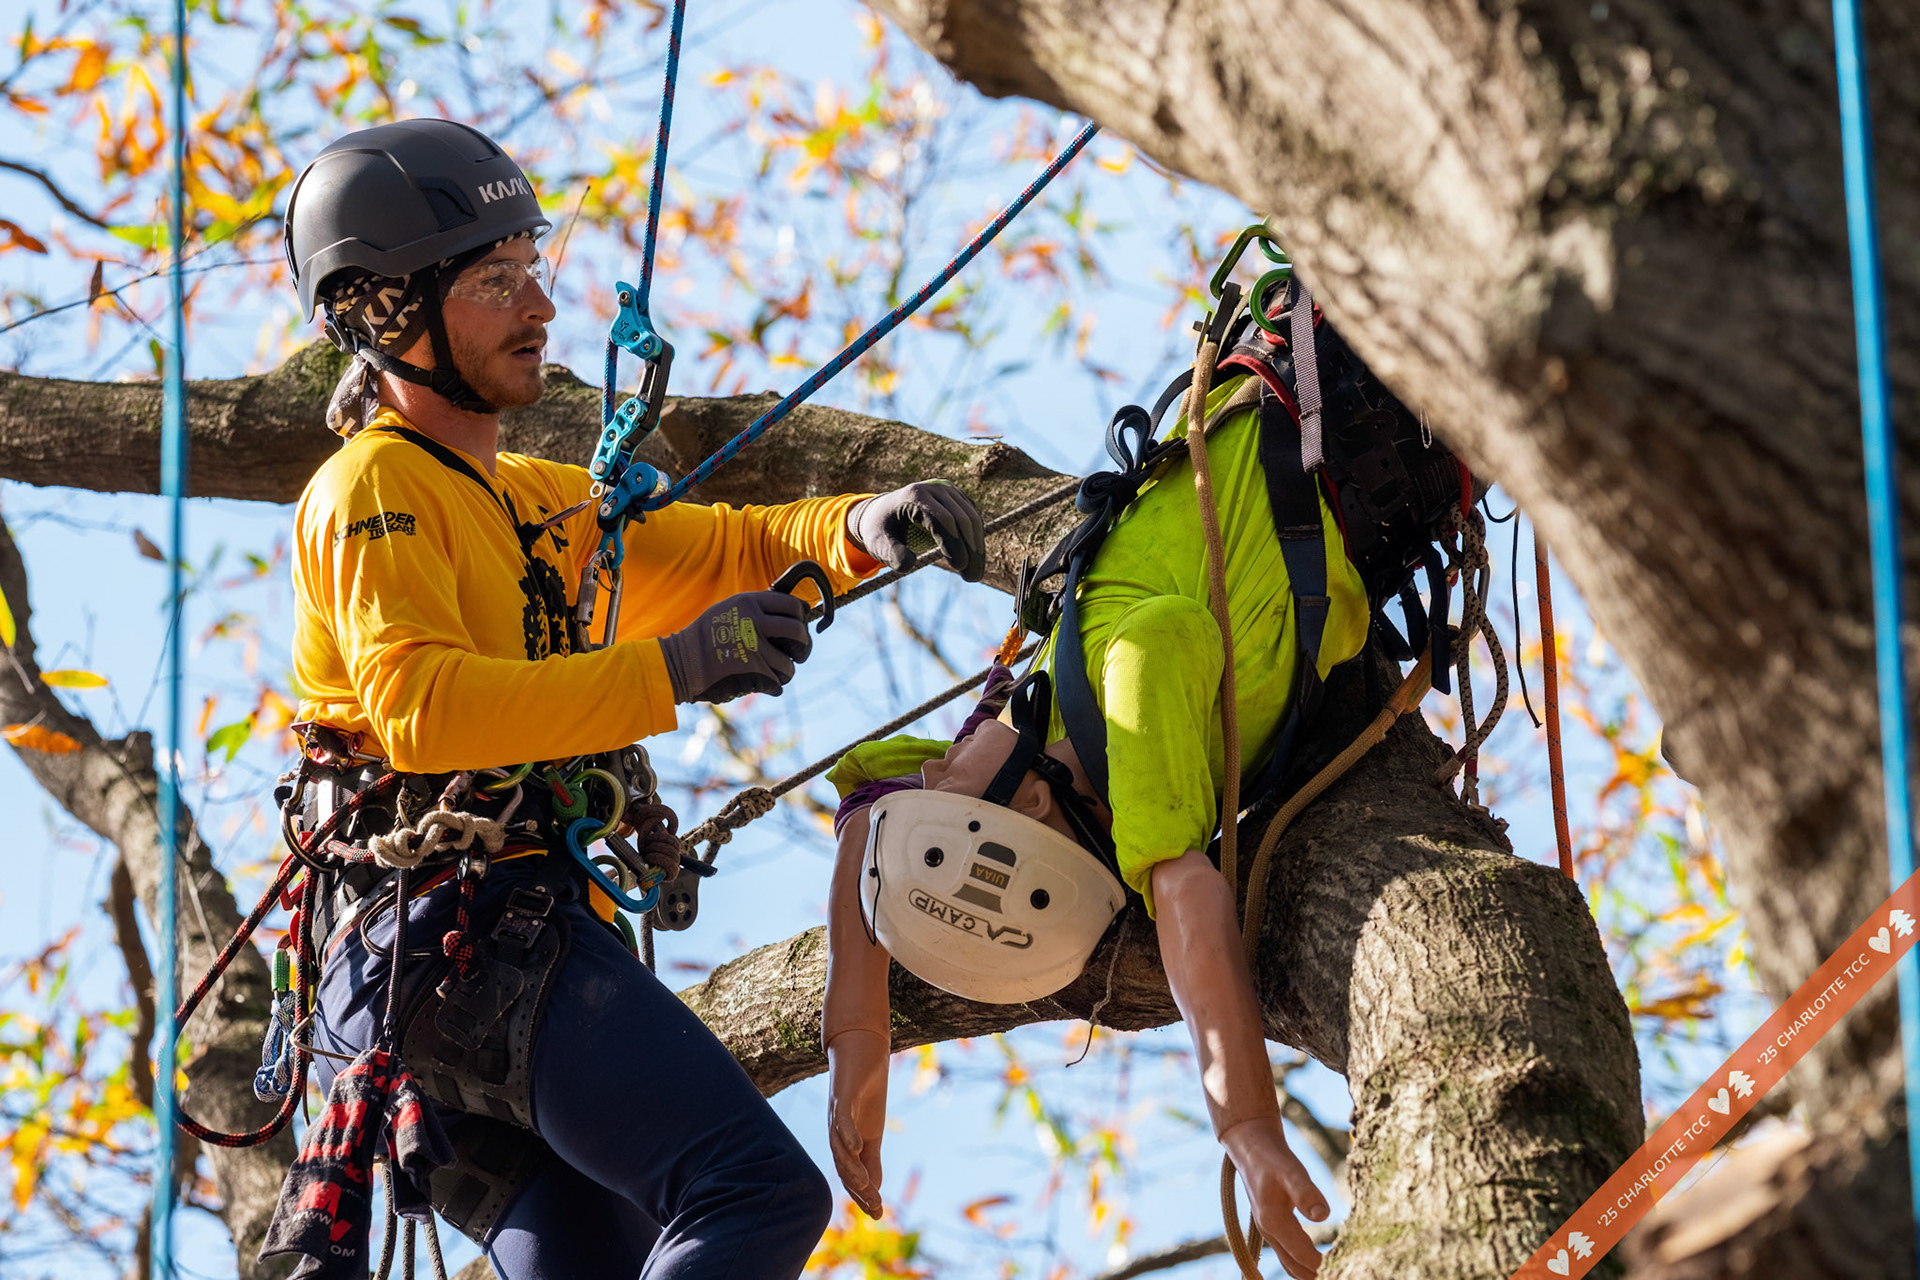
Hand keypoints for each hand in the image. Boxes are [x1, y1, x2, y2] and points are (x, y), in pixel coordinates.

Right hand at [658, 591, 812, 704]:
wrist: (680, 663)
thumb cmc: (705, 636)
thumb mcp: (729, 609)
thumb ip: (758, 608)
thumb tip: (799, 609)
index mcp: (749, 602)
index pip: (793, 605)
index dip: (801, 618)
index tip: (799, 627)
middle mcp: (754, 622)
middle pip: (798, 632)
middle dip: (803, 646)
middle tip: (799, 654)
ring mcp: (754, 648)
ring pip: (790, 663)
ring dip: (786, 671)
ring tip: (778, 672)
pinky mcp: (752, 673)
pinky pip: (777, 683)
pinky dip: (774, 686)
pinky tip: (765, 684)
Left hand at [826, 1028, 888, 1217]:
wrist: (862, 1051)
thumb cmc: (866, 1091)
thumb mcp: (873, 1131)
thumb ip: (871, 1158)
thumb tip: (875, 1189)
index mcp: (846, 1143)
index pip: (852, 1175)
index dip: (864, 1195)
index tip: (879, 1215)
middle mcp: (837, 1132)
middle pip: (843, 1166)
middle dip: (858, 1188)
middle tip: (875, 1206)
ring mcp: (837, 1114)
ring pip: (839, 1146)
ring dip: (851, 1166)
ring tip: (864, 1183)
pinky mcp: (841, 1095)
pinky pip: (841, 1118)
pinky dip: (847, 1133)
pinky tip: (856, 1146)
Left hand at [847, 482, 985, 580]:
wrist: (882, 512)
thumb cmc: (880, 530)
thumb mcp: (877, 543)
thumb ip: (891, 554)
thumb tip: (910, 565)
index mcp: (914, 495)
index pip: (942, 519)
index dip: (954, 543)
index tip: (959, 567)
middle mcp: (934, 488)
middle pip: (961, 519)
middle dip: (970, 550)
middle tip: (972, 578)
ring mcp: (948, 490)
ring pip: (972, 519)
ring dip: (977, 548)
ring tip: (974, 575)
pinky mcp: (957, 497)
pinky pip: (973, 518)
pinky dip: (975, 539)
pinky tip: (973, 560)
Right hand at [1220, 1117, 1329, 1278]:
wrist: (1252, 1145)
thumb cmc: (1272, 1158)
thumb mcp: (1291, 1171)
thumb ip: (1306, 1193)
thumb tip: (1323, 1216)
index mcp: (1273, 1222)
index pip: (1303, 1256)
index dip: (1324, 1265)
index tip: (1346, 1267)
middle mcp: (1269, 1231)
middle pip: (1295, 1268)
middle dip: (1316, 1275)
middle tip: (1342, 1273)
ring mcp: (1270, 1230)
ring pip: (1291, 1264)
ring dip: (1310, 1272)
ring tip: (1332, 1272)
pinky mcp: (1274, 1225)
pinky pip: (1289, 1254)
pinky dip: (1304, 1262)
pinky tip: (1321, 1260)